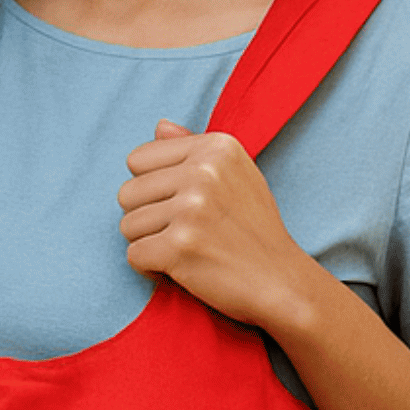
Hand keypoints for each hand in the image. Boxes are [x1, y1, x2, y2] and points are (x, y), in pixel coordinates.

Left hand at [117, 119, 323, 332]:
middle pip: (127, 193)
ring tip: (185, 250)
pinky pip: (134, 255)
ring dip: (149, 244)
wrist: (282, 282)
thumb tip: (159, 126)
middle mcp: (204, 172)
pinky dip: (151, 269)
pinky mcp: (180, 247)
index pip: (139, 159)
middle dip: (147, 218)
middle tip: (183, 233)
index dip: (152, 188)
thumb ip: (195, 149)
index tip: (180, 205)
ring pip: (127, 225)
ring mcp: (192, 209)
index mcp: (216, 147)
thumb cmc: (255, 230)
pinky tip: (181, 268)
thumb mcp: (237, 175)